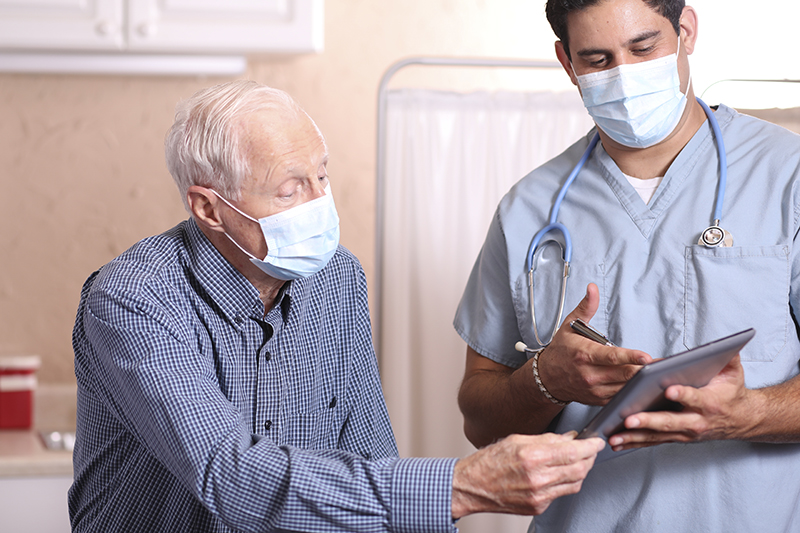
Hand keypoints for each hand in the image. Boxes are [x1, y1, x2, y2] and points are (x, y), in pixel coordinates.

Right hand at [451, 432, 604, 517]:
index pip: (573, 452)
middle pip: (579, 469)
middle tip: (590, 450)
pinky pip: (561, 494)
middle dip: (590, 458)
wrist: (471, 487)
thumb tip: (570, 438)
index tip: (596, 441)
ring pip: (574, 484)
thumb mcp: (517, 440)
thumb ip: (547, 439)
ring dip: (581, 471)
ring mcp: (539, 496)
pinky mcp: (538, 507)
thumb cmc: (489, 461)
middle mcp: (538, 478)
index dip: (590, 446)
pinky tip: (560, 473)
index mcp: (532, 457)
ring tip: (578, 461)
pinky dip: (566, 482)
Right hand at [537, 284, 651, 404]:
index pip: (611, 357)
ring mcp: (594, 389)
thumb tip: (592, 288)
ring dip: (642, 381)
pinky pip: (621, 397)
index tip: (646, 356)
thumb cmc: (561, 351)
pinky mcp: (599, 399)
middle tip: (663, 365)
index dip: (630, 357)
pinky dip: (634, 392)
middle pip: (623, 374)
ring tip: (659, 374)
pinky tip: (645, 386)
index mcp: (584, 354)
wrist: (547, 377)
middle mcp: (589, 374)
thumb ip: (586, 307)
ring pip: (625, 387)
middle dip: (644, 370)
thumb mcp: (570, 326)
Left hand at [607, 355, 757, 449]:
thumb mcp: (734, 374)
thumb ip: (728, 358)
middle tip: (630, 419)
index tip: (668, 390)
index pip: (694, 398)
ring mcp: (685, 432)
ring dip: (635, 436)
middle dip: (648, 421)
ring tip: (614, 436)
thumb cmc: (731, 394)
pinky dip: (635, 443)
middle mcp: (696, 421)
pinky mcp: (676, 437)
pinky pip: (653, 441)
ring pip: (657, 435)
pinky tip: (617, 443)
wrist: (741, 420)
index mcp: (709, 403)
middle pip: (670, 421)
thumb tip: (724, 345)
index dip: (683, 395)